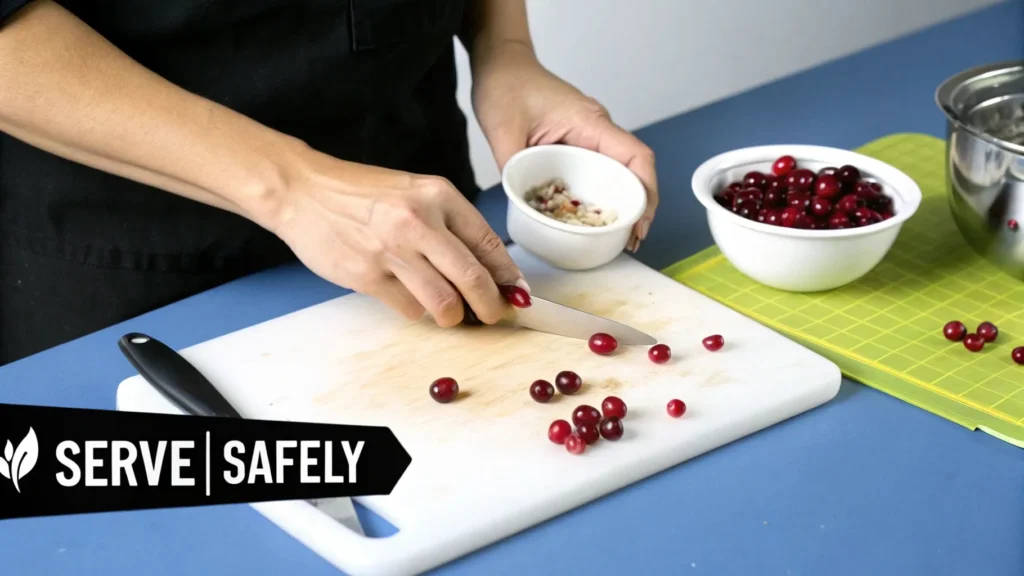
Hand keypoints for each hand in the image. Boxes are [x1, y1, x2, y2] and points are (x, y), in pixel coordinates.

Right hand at [266, 143, 526, 326]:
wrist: (303, 191)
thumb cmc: (360, 194)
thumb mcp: (414, 193)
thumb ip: (450, 225)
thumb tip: (487, 268)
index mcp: (437, 195)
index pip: (488, 243)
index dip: (507, 276)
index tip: (516, 292)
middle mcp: (419, 222)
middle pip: (473, 279)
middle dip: (491, 306)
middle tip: (494, 315)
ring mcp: (392, 251)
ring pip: (443, 303)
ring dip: (452, 316)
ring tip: (450, 313)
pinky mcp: (368, 277)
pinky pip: (409, 309)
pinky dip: (416, 311)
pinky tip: (409, 297)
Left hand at [471, 47, 658, 250]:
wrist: (500, 64)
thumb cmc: (506, 85)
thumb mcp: (503, 130)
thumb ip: (512, 169)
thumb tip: (522, 207)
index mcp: (590, 123)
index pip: (637, 157)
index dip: (646, 193)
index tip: (640, 224)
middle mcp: (598, 130)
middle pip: (634, 171)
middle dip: (639, 207)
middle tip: (630, 242)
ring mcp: (590, 136)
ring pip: (618, 173)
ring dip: (622, 203)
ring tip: (618, 237)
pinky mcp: (578, 143)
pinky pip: (598, 171)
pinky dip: (601, 195)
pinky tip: (591, 217)